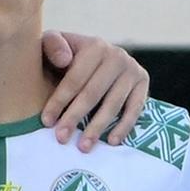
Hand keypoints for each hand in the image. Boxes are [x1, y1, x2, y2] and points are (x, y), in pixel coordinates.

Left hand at [38, 31, 153, 149]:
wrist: (94, 55)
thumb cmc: (66, 56)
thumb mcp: (53, 44)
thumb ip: (51, 45)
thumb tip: (65, 60)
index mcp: (94, 46)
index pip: (75, 79)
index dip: (59, 101)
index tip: (46, 122)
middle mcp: (116, 55)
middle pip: (93, 93)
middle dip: (75, 117)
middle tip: (61, 138)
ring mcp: (132, 69)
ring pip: (113, 104)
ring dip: (97, 128)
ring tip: (83, 146)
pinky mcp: (143, 82)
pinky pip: (135, 109)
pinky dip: (124, 127)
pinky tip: (112, 142)